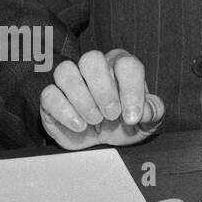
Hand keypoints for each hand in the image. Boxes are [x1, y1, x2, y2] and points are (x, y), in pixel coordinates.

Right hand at [39, 49, 164, 149]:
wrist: (104, 142)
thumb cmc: (126, 124)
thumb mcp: (148, 122)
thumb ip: (152, 112)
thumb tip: (141, 111)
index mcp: (121, 66)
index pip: (126, 64)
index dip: (130, 90)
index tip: (132, 116)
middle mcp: (95, 68)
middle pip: (91, 59)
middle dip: (103, 89)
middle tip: (111, 114)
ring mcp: (71, 81)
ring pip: (65, 71)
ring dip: (82, 99)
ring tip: (95, 119)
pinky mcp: (51, 99)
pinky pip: (49, 94)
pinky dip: (64, 111)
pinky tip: (80, 126)